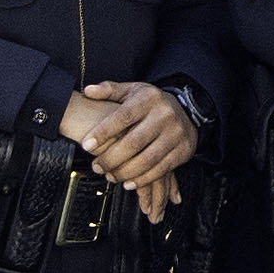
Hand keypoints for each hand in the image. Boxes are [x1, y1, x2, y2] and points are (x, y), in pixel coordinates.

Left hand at [62, 77, 195, 214]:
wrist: (187, 110)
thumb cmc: (151, 103)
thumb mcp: (132, 90)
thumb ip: (109, 90)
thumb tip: (88, 91)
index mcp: (148, 98)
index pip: (123, 117)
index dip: (103, 132)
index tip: (86, 145)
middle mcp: (164, 115)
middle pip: (134, 142)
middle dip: (111, 158)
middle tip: (96, 167)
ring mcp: (175, 134)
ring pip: (147, 160)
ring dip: (125, 172)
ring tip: (110, 176)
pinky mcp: (182, 151)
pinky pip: (161, 170)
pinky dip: (143, 179)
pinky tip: (128, 182)